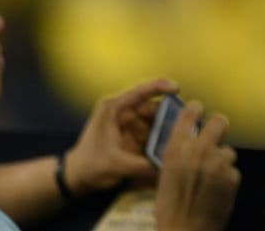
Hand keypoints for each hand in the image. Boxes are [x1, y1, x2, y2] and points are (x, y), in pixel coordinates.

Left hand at [63, 78, 178, 194]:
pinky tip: (173, 148)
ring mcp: (131, 124)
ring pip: (157, 122)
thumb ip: (140, 165)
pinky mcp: (136, 137)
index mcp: (114, 109)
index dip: (160, 86)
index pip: (140, 92)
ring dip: (168, 130)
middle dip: (170, 116)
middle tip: (187, 125)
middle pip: (153, 108)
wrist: (77, 178)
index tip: (178, 88)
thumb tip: (166, 167)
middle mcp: (125, 112)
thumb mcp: (114, 165)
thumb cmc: (89, 166)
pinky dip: (164, 140)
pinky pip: (155, 134)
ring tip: (182, 139)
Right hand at [154, 101, 239, 230]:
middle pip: (219, 121)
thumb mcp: (166, 173)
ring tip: (212, 177)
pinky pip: (232, 171)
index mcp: (178, 147)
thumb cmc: (168, 205)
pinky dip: (227, 178)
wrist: (185, 230)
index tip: (199, 110)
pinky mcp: (233, 176)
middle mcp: (200, 149)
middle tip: (215, 135)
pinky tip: (218, 190)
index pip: (191, 112)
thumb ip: (179, 153)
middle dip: (218, 126)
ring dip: (222, 160)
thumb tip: (190, 139)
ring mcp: (219, 162)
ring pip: (228, 150)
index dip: (196, 109)